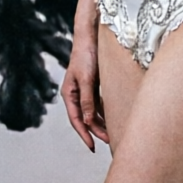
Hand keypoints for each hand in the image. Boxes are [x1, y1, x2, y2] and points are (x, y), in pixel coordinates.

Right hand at [62, 30, 106, 149]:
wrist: (91, 36)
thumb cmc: (86, 55)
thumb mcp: (87, 79)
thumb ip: (87, 100)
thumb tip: (88, 121)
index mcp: (69, 94)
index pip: (76, 120)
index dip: (84, 134)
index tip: (93, 146)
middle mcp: (75, 94)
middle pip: (85, 119)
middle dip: (95, 131)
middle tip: (109, 142)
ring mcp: (84, 90)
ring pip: (92, 112)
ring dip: (100, 123)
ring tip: (113, 134)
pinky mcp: (93, 85)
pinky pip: (98, 104)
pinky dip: (104, 112)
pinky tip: (113, 118)